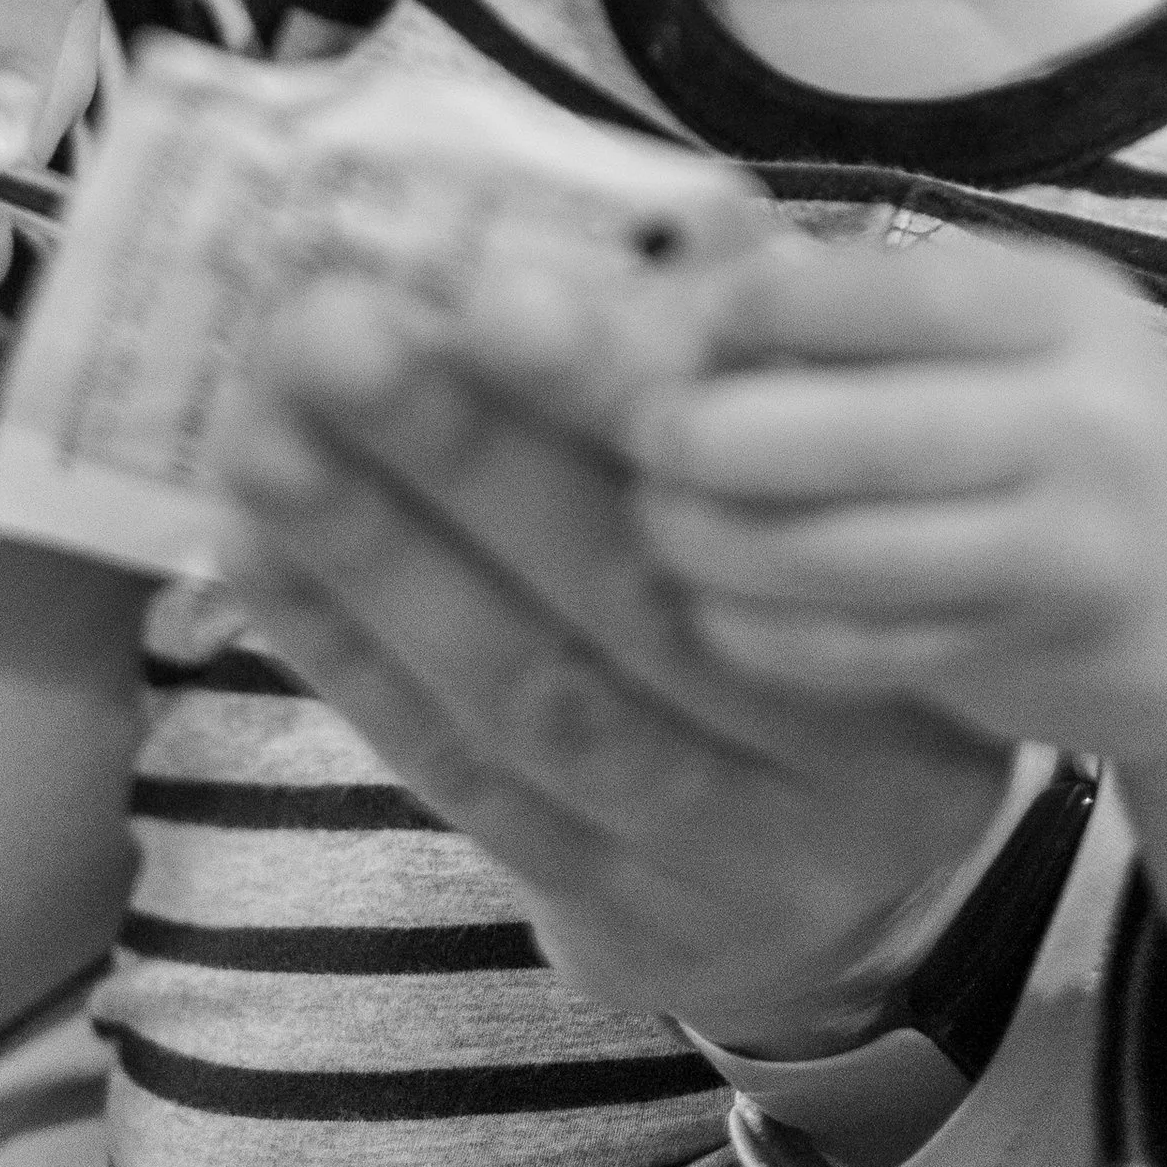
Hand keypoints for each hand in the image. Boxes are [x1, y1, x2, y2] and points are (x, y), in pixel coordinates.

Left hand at [215, 250, 1010, 1049]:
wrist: (861, 908)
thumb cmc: (820, 622)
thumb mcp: (840, 500)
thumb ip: (736, 383)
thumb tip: (597, 240)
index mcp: (906, 598)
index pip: (747, 494)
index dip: (608, 394)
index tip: (491, 285)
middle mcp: (840, 752)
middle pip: (626, 592)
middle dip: (462, 449)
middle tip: (330, 327)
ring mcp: (729, 853)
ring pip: (530, 692)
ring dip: (376, 549)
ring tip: (261, 428)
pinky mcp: (623, 926)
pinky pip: (470, 781)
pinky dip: (356, 656)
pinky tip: (260, 546)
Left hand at [628, 229, 1166, 1166]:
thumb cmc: (1075, 442)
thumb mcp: (1005, 342)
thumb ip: (858, 314)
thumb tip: (670, 274)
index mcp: (1055, 303)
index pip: (870, 290)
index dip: (744, 312)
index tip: (664, 330)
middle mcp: (1076, 411)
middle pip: (844, 429)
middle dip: (707, 439)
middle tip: (632, 442)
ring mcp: (1064, 539)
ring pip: (842, 552)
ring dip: (716, 546)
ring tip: (655, 529)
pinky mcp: (1032, 648)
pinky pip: (862, 648)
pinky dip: (767, 634)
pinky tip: (717, 613)